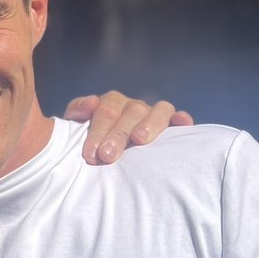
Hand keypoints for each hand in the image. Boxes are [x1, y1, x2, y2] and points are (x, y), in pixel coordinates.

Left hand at [64, 91, 193, 164]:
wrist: (104, 154)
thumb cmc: (90, 143)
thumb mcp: (76, 126)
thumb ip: (77, 112)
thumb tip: (92, 102)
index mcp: (112, 103)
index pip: (106, 110)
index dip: (97, 131)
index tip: (90, 154)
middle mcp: (134, 106)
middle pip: (131, 112)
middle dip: (118, 134)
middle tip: (107, 156)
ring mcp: (154, 115)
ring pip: (159, 110)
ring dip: (150, 123)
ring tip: (139, 140)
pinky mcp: (171, 125)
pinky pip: (179, 118)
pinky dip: (182, 119)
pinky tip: (182, 124)